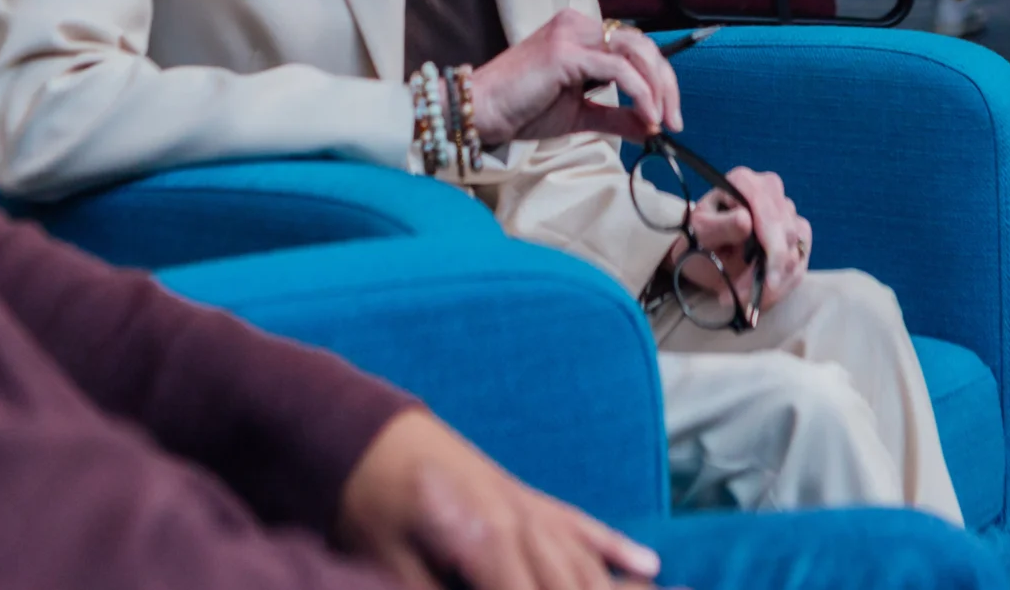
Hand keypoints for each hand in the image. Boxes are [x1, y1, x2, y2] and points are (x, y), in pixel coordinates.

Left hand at [338, 409, 660, 589]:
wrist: (362, 434)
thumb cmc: (369, 502)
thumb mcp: (391, 565)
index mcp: (486, 541)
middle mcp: (521, 522)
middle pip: (574, 586)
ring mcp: (528, 505)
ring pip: (586, 563)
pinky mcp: (524, 496)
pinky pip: (581, 525)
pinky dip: (615, 548)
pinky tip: (648, 568)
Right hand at [470, 12, 680, 147]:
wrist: (480, 112)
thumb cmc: (520, 109)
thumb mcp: (578, 114)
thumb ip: (615, 116)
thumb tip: (652, 127)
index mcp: (580, 32)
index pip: (634, 47)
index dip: (658, 79)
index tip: (668, 115)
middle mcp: (578, 24)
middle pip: (642, 45)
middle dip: (667, 83)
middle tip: (675, 120)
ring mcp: (572, 34)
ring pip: (636, 51)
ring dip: (658, 88)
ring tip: (663, 120)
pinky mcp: (567, 52)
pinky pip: (619, 69)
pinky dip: (640, 93)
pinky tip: (646, 115)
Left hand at [676, 166, 810, 307]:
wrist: (702, 249)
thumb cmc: (698, 237)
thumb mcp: (700, 232)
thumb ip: (721, 226)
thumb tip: (746, 220)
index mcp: (745, 182)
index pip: (769, 214)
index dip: (773, 249)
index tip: (768, 281)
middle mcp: (771, 191)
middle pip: (786, 236)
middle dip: (766, 274)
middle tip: (739, 298)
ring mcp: (787, 211)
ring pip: (796, 253)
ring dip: (772, 285)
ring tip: (741, 298)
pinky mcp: (797, 233)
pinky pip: (800, 264)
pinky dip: (782, 286)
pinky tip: (760, 297)